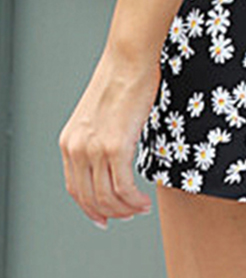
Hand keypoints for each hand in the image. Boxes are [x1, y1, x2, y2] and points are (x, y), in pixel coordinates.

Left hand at [58, 45, 158, 227]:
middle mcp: (77, 148)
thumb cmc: (120, 79)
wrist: (128, 61)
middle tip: (128, 216)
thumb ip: (99, 138)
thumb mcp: (99, 115)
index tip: (103, 216)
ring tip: (140, 208)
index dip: (90, 208)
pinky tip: (144, 200)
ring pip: (108, 197)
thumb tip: (114, 157)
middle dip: (110, 213)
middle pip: (90, 198)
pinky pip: (123, 186)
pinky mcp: (115, 147)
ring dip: (126, 209)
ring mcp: (95, 149)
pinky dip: (134, 200)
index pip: (74, 188)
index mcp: (70, 141)